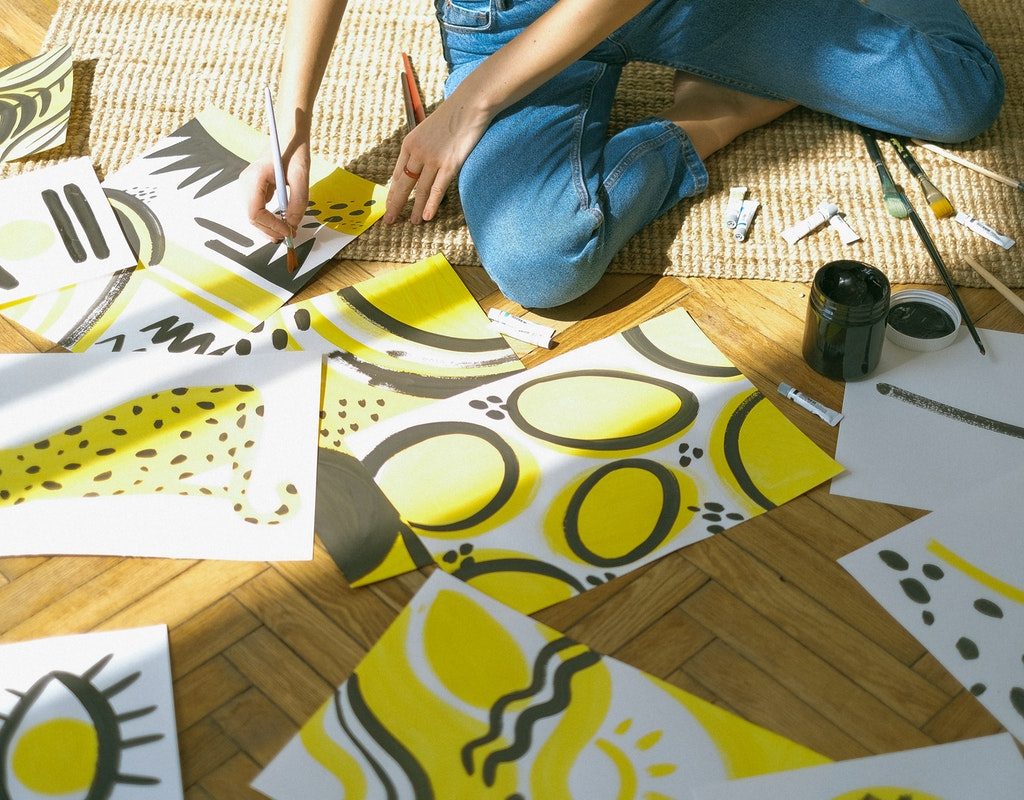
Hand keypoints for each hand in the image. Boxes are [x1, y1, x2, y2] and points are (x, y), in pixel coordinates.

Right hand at [243, 138, 310, 240]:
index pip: (255, 212)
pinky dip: (270, 218)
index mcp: (254, 178)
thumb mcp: (301, 176)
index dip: (272, 226)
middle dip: (271, 230)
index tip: (289, 231)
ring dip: (270, 226)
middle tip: (290, 235)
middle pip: (253, 217)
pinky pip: (258, 209)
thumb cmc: (293, 150)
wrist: (288, 135)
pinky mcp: (254, 188)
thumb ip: (298, 202)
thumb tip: (293, 224)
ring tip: (288, 231)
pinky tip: (283, 221)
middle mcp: (246, 183)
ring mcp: (248, 185)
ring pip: (254, 215)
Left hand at [383, 92, 492, 224]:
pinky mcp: (449, 165)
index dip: (392, 192)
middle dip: (395, 205)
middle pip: (403, 184)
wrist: (469, 104)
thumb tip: (419, 165)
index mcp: (409, 143)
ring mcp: (433, 159)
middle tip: (390, 220)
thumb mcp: (428, 130)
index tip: (389, 204)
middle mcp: (417, 152)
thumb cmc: (452, 116)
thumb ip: (422, 147)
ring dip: (415, 209)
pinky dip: (431, 205)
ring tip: (413, 223)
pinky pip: (437, 189)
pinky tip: (426, 217)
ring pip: (420, 190)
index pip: (397, 173)